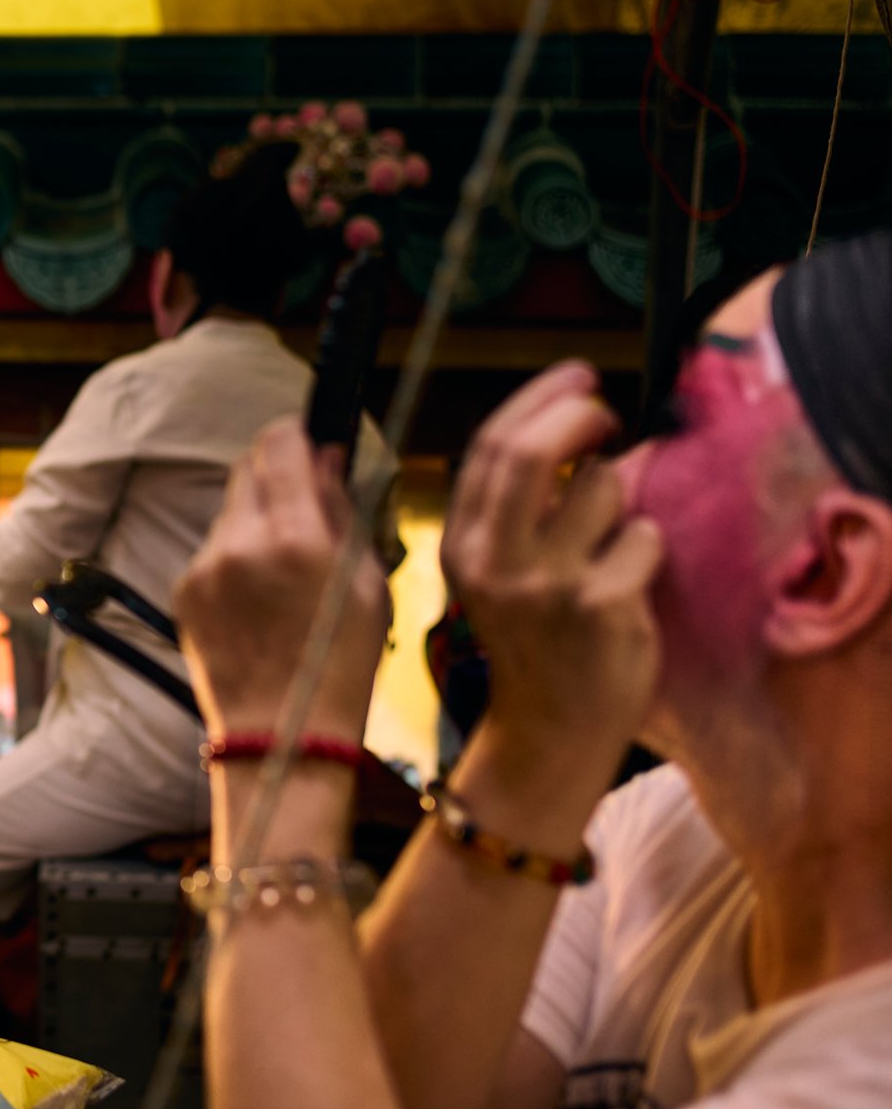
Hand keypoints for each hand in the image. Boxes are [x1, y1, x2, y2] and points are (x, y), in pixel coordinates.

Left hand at [173, 420, 387, 740]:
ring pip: (229, 512)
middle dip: (275, 474)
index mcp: (295, 538)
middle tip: (302, 504)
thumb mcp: (366, 585)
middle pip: (247, 470)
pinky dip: (234, 558)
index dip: (294, 433)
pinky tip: (257, 600)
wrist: (282, 739)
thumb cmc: (339, 669)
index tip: (307, 439)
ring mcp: (204, 568)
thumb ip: (341, 511)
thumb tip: (325, 458)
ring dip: (255, 519)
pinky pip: (211, 551)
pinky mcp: (184, 590)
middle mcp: (240, 544)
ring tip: (284, 571)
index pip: (279, 446)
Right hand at [440, 361, 661, 781]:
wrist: (549, 730)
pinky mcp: (601, 604)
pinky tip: (627, 584)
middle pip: (534, 451)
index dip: (539, 400)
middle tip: (606, 411)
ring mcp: (547, 583)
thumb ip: (515, 508)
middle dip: (580, 412)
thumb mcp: (496, 573)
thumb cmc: (535, 641)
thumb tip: (570, 424)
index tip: (576, 378)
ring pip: (603, 488)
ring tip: (607, 545)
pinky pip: (645, 537)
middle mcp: (495, 560)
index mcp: (462, 546)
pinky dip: (647, 551)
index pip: (491, 448)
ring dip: (621, 501)